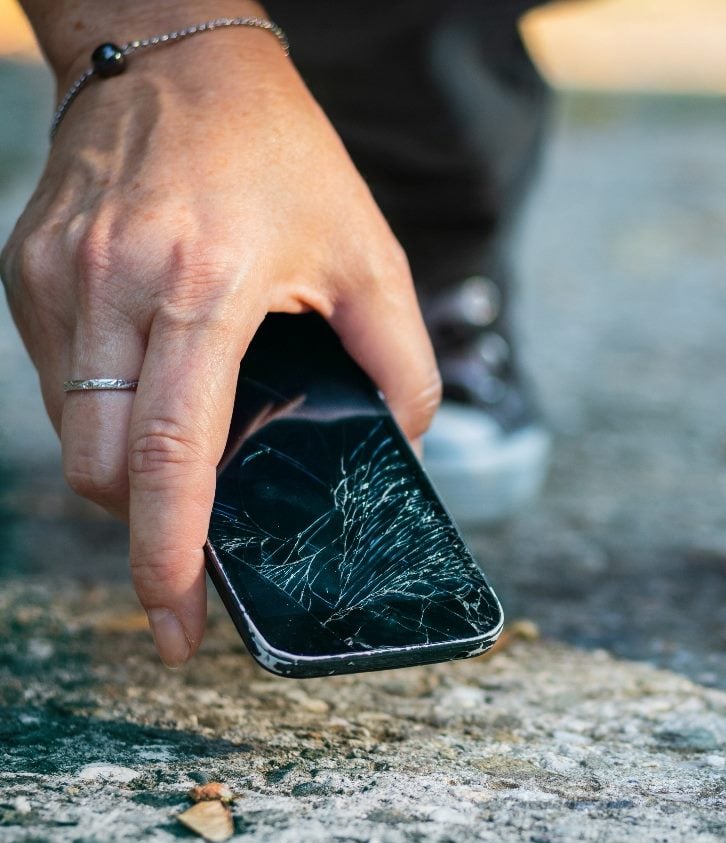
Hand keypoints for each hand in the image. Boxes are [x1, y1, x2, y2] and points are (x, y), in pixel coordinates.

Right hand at [1, 26, 439, 666]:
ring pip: (71, 433)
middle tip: (189, 551)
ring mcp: (56, 280)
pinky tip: (151, 392)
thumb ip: (400, 356)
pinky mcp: (27, 271)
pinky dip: (101, 414)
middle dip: (143, 527)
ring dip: (123, 470)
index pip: (170, 454)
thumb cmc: (280, 153)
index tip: (176, 619)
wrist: (175, 55)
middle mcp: (112, 288)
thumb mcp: (368, 249)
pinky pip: (55, 383)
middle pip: (101, 468)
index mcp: (203, 290)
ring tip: (181, 459)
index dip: (169, 553)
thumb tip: (404, 441)